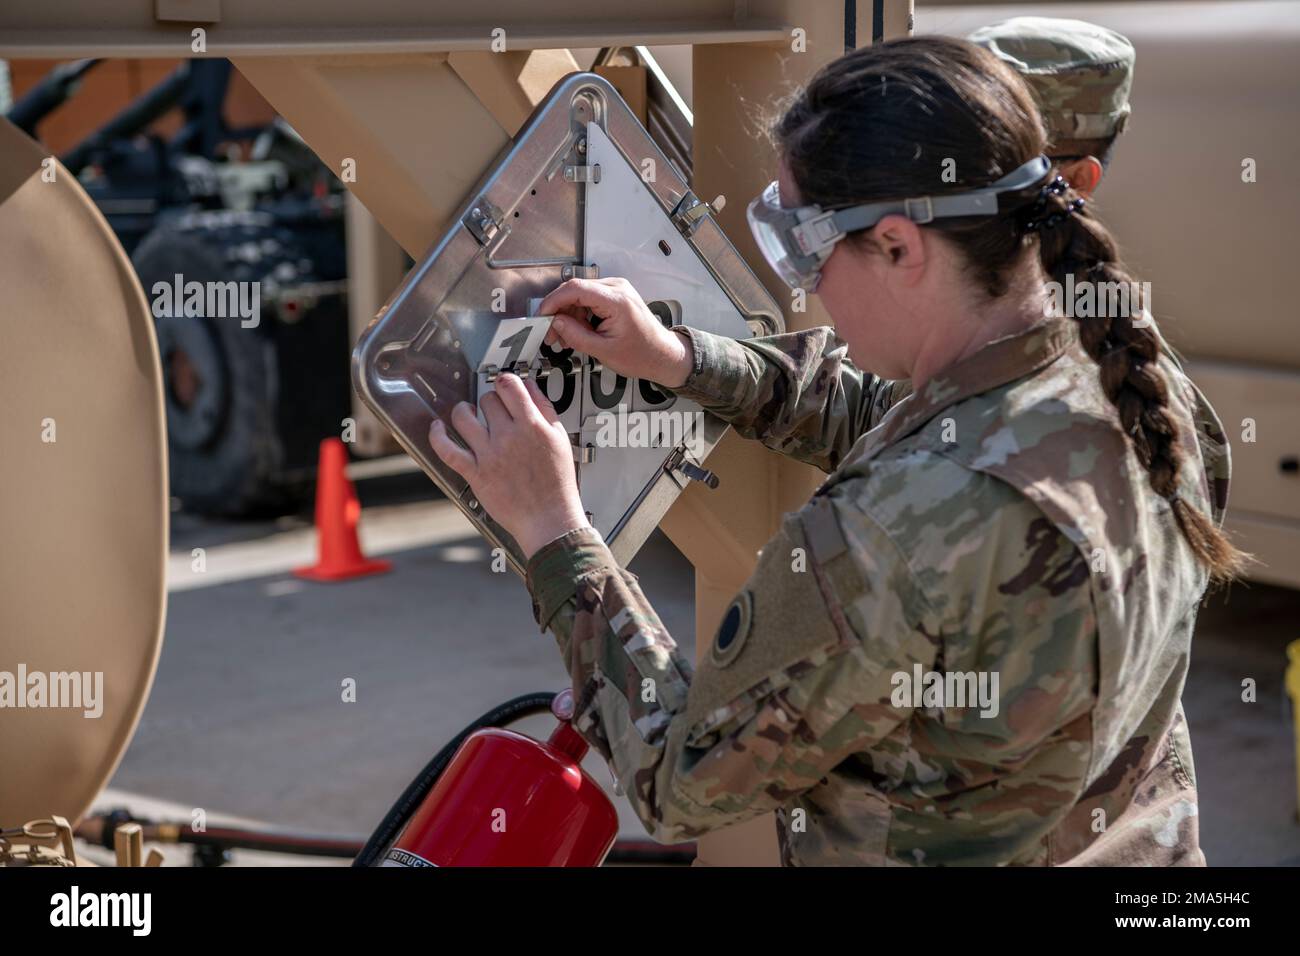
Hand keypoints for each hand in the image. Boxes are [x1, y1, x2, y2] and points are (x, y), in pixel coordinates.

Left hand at [427, 373, 589, 558]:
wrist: (548, 517)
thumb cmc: (556, 484)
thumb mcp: (560, 439)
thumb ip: (545, 409)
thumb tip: (530, 388)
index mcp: (532, 425)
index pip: (510, 385)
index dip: (505, 381)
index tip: (504, 386)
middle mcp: (508, 437)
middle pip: (488, 400)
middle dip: (491, 401)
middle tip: (494, 410)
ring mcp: (489, 454)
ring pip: (463, 417)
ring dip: (463, 410)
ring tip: (467, 413)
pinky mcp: (475, 473)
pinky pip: (447, 449)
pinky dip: (437, 435)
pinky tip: (437, 428)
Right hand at [538, 277, 693, 387]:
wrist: (662, 355)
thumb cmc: (642, 354)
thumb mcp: (604, 351)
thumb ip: (576, 336)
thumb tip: (556, 323)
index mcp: (617, 300)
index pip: (576, 289)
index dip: (554, 301)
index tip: (542, 316)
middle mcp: (617, 288)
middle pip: (575, 291)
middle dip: (559, 312)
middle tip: (551, 334)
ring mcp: (616, 290)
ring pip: (579, 295)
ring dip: (568, 315)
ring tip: (565, 338)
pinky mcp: (614, 296)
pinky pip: (588, 299)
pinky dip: (578, 315)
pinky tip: (576, 331)